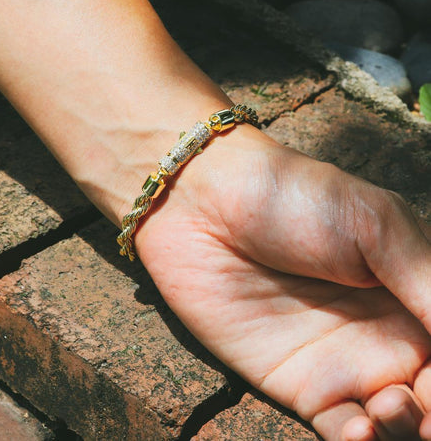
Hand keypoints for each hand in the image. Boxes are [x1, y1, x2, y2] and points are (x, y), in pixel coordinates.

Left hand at [135, 124, 430, 439]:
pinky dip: (357, 440)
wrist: (207, 208)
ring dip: (404, 430)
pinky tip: (357, 427)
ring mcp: (338, 361)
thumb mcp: (376, 225)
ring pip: (393, 422)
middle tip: (426, 407)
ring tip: (389, 407)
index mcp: (410, 291)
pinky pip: (338, 428)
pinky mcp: (292, 381)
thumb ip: (428, 283)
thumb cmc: (294, 199)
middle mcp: (382, 333)